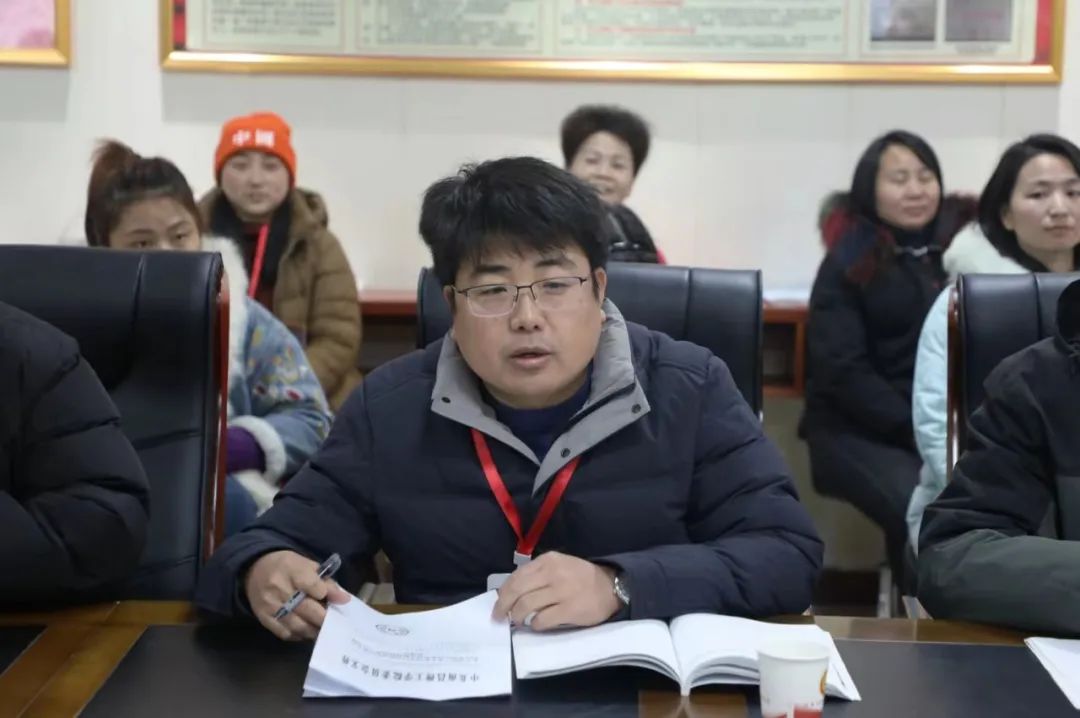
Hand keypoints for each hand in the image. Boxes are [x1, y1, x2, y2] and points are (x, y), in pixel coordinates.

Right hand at [244, 550, 349, 640]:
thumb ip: (325, 581)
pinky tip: (307, 631)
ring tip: (323, 629)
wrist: (254, 569)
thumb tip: (343, 598)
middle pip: (307, 609)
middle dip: (324, 618)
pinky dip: (299, 635)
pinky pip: (285, 633)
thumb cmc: (287, 566)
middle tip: (336, 623)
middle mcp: (280, 589)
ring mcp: (271, 606)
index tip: (340, 601)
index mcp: (292, 570)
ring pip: (297, 625)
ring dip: (314, 630)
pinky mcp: (264, 618)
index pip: (313, 585)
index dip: (327, 594)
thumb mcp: (307, 565)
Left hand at [492, 552, 619, 631]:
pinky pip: (542, 619)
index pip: (516, 576)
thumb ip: (536, 575)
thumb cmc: (580, 577)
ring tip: (518, 621)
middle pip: (517, 590)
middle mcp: (553, 573)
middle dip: (503, 606)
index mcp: (548, 560)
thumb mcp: (558, 566)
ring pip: (526, 605)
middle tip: (499, 617)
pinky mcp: (570, 609)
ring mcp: (562, 591)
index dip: (502, 593)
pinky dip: (534, 624)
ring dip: (517, 616)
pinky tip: (536, 625)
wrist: (610, 587)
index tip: (497, 604)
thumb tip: (510, 593)